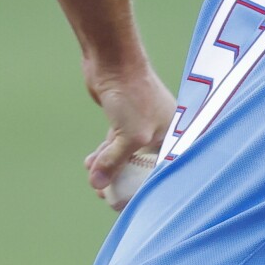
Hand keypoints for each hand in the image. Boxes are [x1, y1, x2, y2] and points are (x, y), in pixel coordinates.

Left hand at [82, 69, 176, 204]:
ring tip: (94, 179)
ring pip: (126, 157)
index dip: (146, 189)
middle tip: (105, 195)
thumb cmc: (134, 95)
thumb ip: (114, 162)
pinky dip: (103, 155)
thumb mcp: (129, 136)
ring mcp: (142, 126)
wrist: (114, 61)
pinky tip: (90, 163)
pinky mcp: (124, 121)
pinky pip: (115, 146)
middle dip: (123, 182)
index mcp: (175, 136)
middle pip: (144, 167)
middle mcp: (161, 133)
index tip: (126, 203)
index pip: (164, 171)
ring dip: (109, 169)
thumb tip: (97, 184)